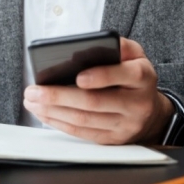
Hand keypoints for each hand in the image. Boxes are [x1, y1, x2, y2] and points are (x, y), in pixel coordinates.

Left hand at [23, 37, 173, 144]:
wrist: (151, 111)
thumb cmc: (133, 76)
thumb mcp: (135, 54)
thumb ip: (118, 45)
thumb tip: (92, 44)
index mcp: (143, 77)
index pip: (124, 75)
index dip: (100, 77)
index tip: (77, 76)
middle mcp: (137, 103)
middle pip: (95, 102)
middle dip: (60, 96)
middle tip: (34, 91)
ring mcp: (125, 125)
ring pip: (85, 120)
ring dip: (53, 111)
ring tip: (32, 101)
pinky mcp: (113, 139)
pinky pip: (83, 133)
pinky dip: (60, 123)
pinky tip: (44, 114)